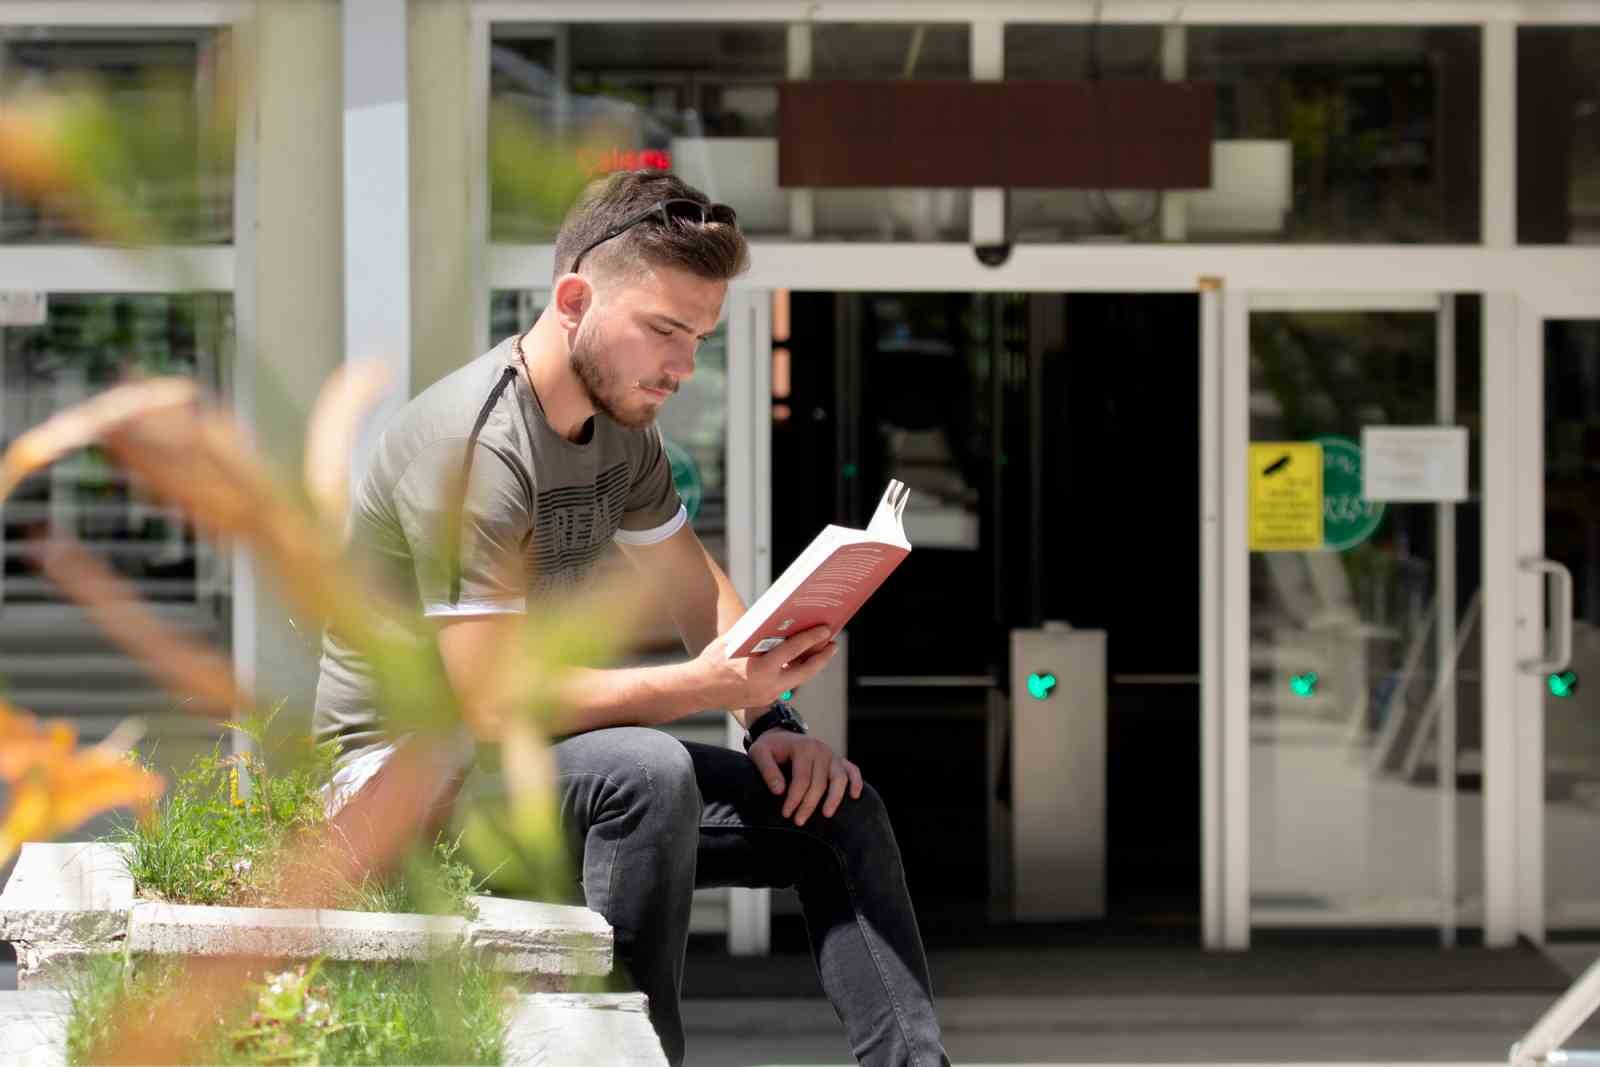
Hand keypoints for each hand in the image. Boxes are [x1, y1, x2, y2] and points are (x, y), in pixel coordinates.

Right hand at [695, 625, 838, 709]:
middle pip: (805, 671)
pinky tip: (801, 661)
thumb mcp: (734, 641)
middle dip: (822, 657)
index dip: (812, 638)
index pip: (793, 650)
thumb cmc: (713, 661)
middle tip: (833, 643)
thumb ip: (756, 632)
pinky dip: (796, 672)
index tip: (825, 629)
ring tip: (822, 651)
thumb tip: (778, 620)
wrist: (697, 689)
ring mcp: (768, 695)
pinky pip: (786, 684)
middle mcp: (768, 685)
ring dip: (811, 665)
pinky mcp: (765, 700)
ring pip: (798, 679)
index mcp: (760, 668)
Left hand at [746, 730, 862, 826]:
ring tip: (826, 814)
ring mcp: (832, 754)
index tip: (786, 814)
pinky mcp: (839, 760)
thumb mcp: (759, 753)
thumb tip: (779, 791)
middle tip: (799, 821)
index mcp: (803, 748)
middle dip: (809, 804)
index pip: (802, 779)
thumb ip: (767, 770)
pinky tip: (854, 796)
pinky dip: (856, 782)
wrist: (781, 736)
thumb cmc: (770, 748)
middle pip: (820, 782)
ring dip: (834, 798)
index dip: (794, 799)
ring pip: (840, 778)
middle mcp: (821, 750)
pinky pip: (852, 770)